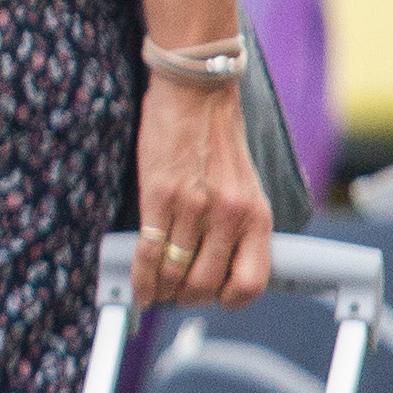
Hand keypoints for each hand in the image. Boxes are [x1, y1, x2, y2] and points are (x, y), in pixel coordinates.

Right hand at [133, 73, 273, 307]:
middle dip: (186, 297)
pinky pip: (148, 250)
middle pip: (205, 283)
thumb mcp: (243, 186)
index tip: (213, 298)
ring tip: (154, 288)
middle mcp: (229, 214)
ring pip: (174, 272)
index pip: (250, 282)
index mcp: (257, 215)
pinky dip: (140, 275)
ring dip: (161, 289)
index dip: (228, 300)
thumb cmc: (216, 138)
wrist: (196, 93)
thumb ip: (236, 225)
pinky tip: (136, 283)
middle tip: (174, 294)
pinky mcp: (159, 194)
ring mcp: (194, 206)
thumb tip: (216, 264)